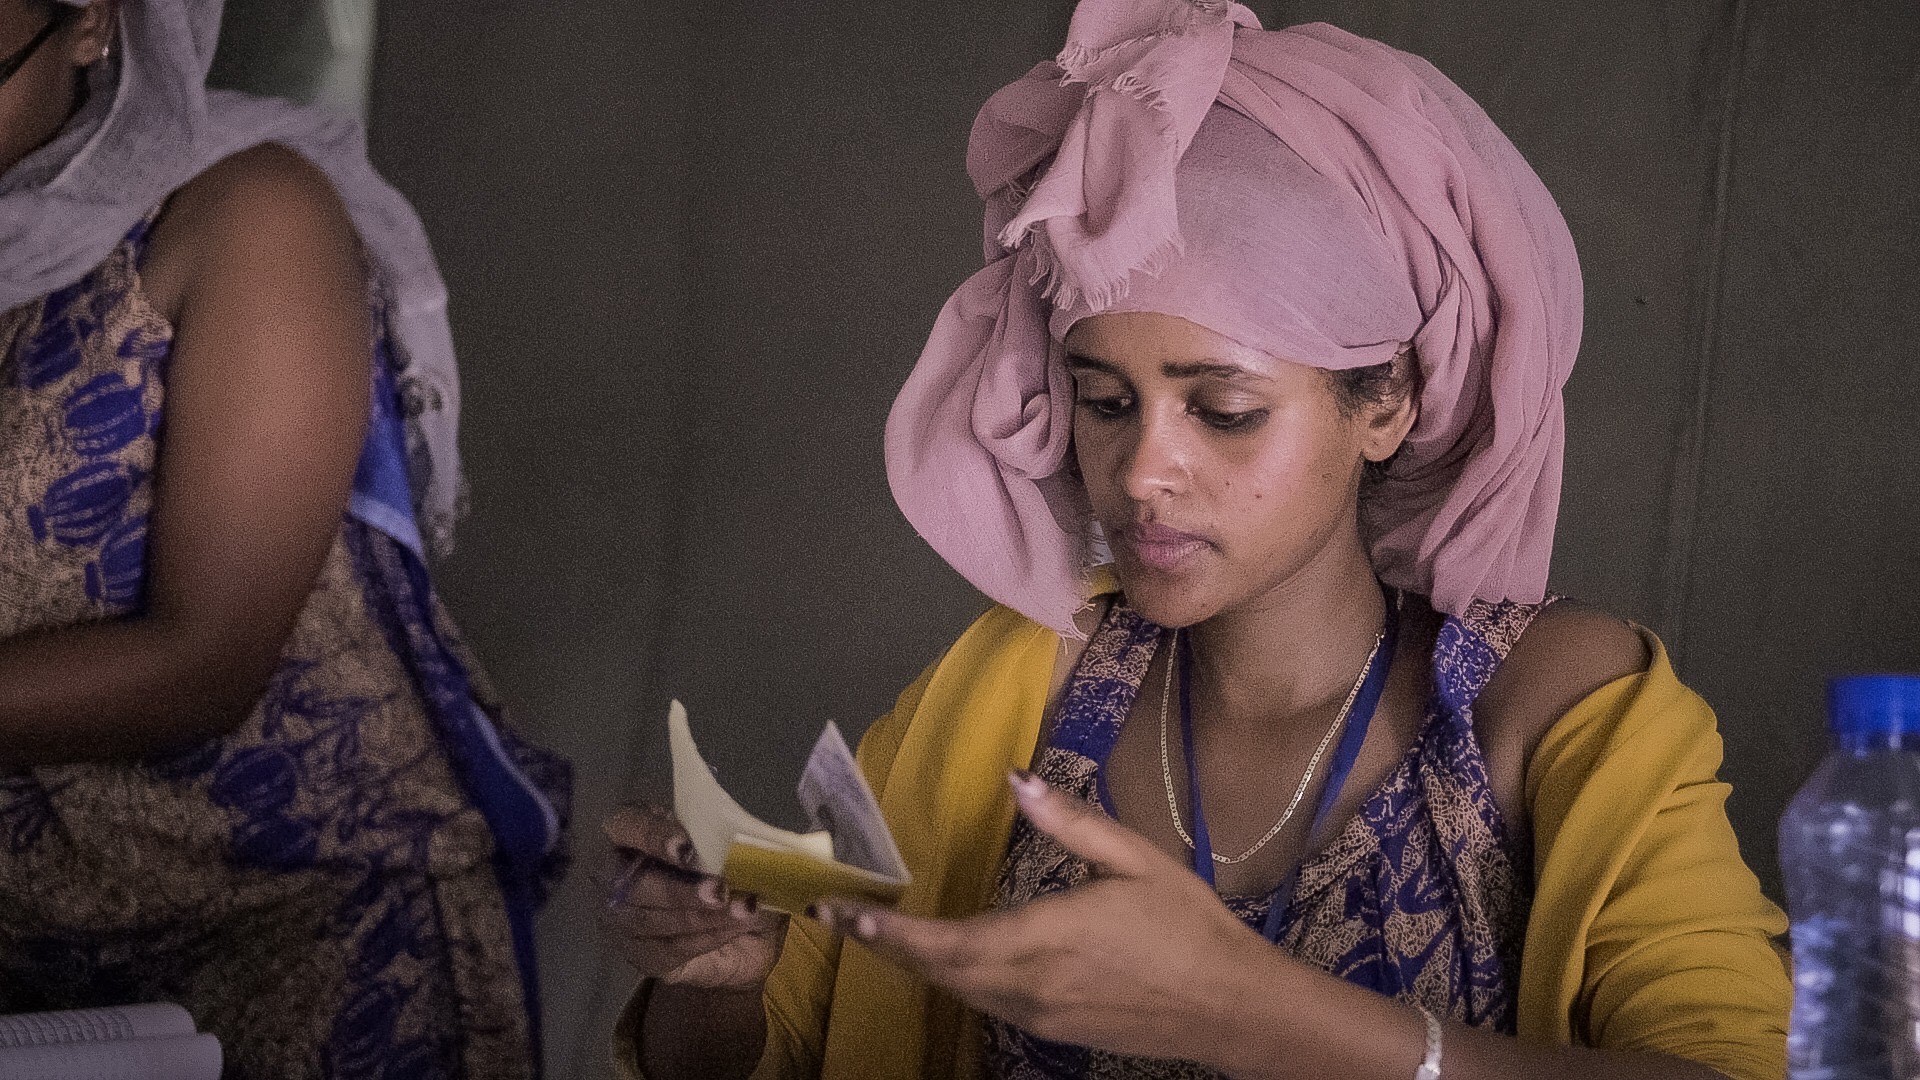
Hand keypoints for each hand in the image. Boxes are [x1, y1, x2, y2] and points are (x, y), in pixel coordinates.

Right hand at [601, 804, 785, 988]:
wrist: (746, 937)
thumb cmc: (734, 877)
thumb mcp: (738, 851)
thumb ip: (734, 839)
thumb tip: (756, 836)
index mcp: (637, 833)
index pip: (625, 825)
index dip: (651, 835)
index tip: (686, 848)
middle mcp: (618, 876)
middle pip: (634, 884)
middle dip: (680, 889)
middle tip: (720, 890)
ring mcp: (624, 921)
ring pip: (651, 921)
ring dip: (701, 917)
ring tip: (744, 911)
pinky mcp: (642, 956)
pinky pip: (669, 949)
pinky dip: (707, 938)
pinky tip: (736, 928)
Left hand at [813, 772, 1275, 1064]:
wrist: (1233, 1008)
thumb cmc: (1190, 926)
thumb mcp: (1137, 860)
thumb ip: (1071, 822)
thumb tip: (1016, 779)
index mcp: (1046, 936)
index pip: (947, 939)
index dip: (890, 929)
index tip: (845, 910)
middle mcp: (1030, 984)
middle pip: (937, 969)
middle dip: (881, 943)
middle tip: (834, 916)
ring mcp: (1038, 1013)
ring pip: (957, 988)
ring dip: (912, 960)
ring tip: (873, 930)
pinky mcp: (1051, 1029)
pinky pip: (984, 1000)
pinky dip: (951, 976)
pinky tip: (942, 954)